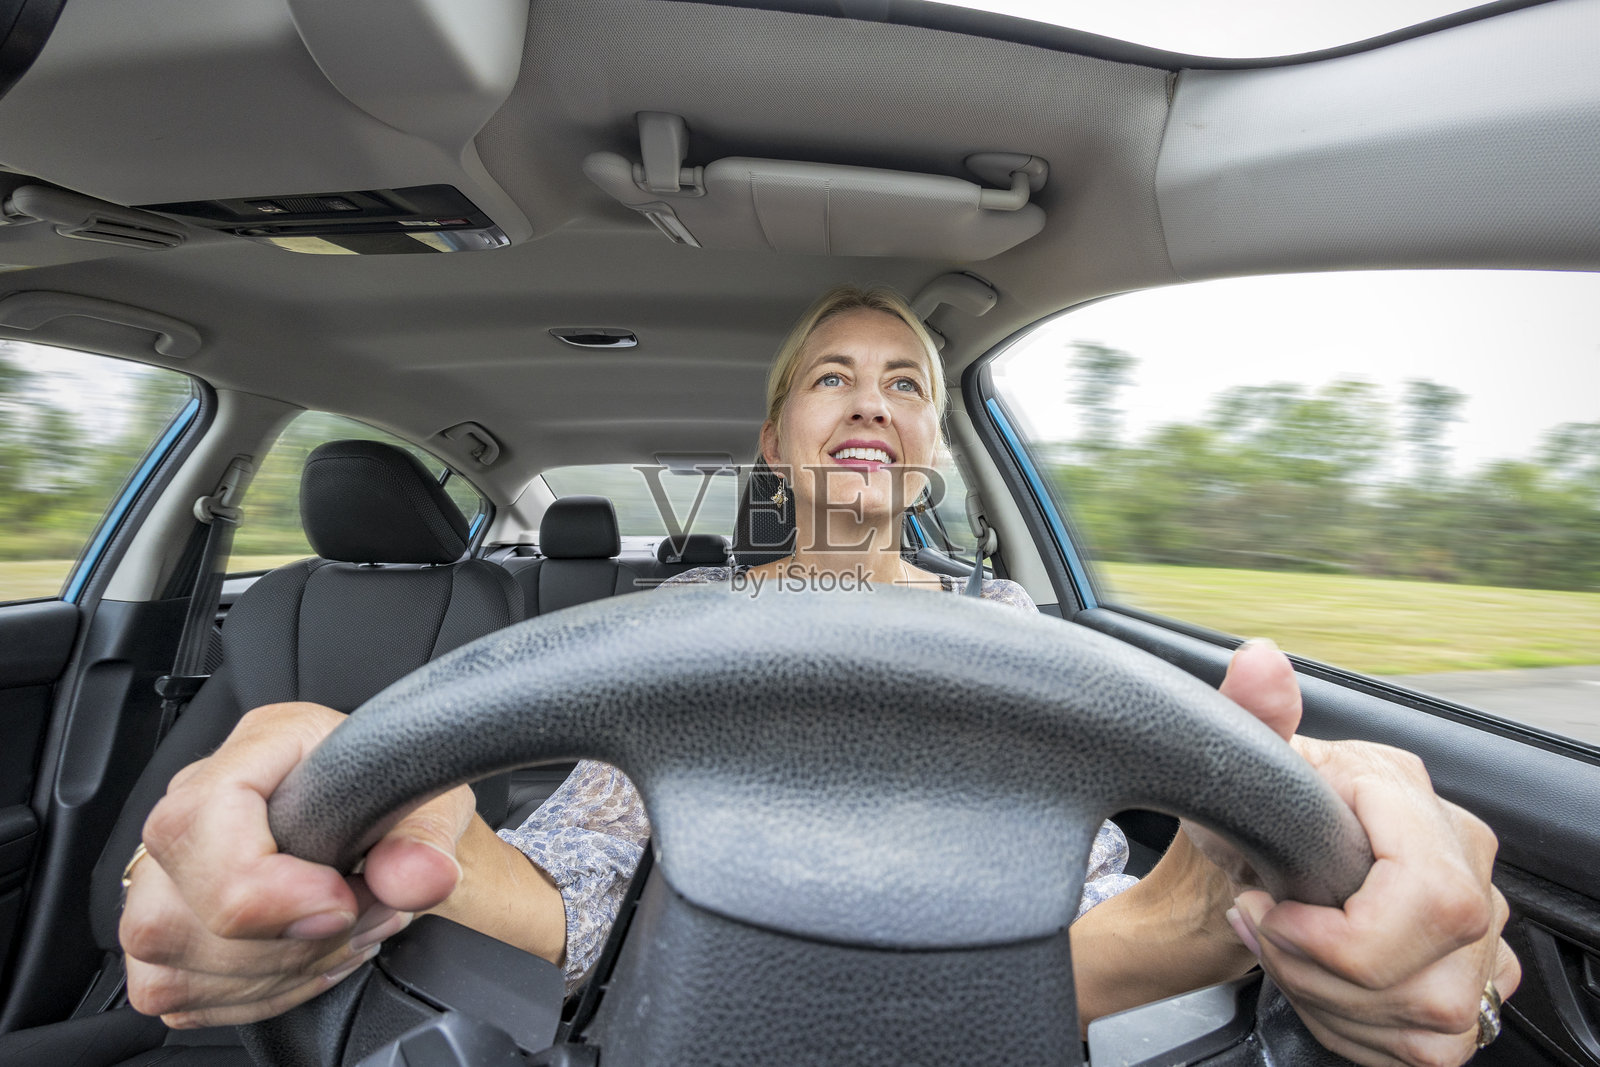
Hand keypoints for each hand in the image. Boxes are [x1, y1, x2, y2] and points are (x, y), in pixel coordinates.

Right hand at [120, 702, 477, 1026]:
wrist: (398, 835)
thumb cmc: (401, 805)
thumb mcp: (434, 804)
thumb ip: (427, 840)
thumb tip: (417, 877)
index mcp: (260, 746)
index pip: (195, 822)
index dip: (264, 887)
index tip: (342, 902)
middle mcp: (195, 803)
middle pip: (171, 912)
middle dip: (288, 942)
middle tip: (364, 914)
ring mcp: (167, 870)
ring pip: (171, 961)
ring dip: (278, 971)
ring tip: (347, 934)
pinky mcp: (166, 934)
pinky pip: (176, 991)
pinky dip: (256, 994)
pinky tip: (308, 960)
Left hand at [1212, 640, 1521, 1066]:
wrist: (1253, 861)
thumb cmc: (1249, 813)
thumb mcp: (1233, 765)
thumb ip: (1249, 712)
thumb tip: (1260, 663)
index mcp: (1412, 800)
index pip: (1428, 896)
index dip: (1339, 932)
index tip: (1268, 910)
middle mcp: (1464, 862)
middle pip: (1426, 974)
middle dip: (1322, 973)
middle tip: (1267, 936)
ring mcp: (1480, 929)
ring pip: (1433, 1019)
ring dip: (1333, 1006)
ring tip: (1287, 959)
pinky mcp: (1471, 984)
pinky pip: (1435, 1046)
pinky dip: (1361, 1034)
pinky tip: (1323, 992)